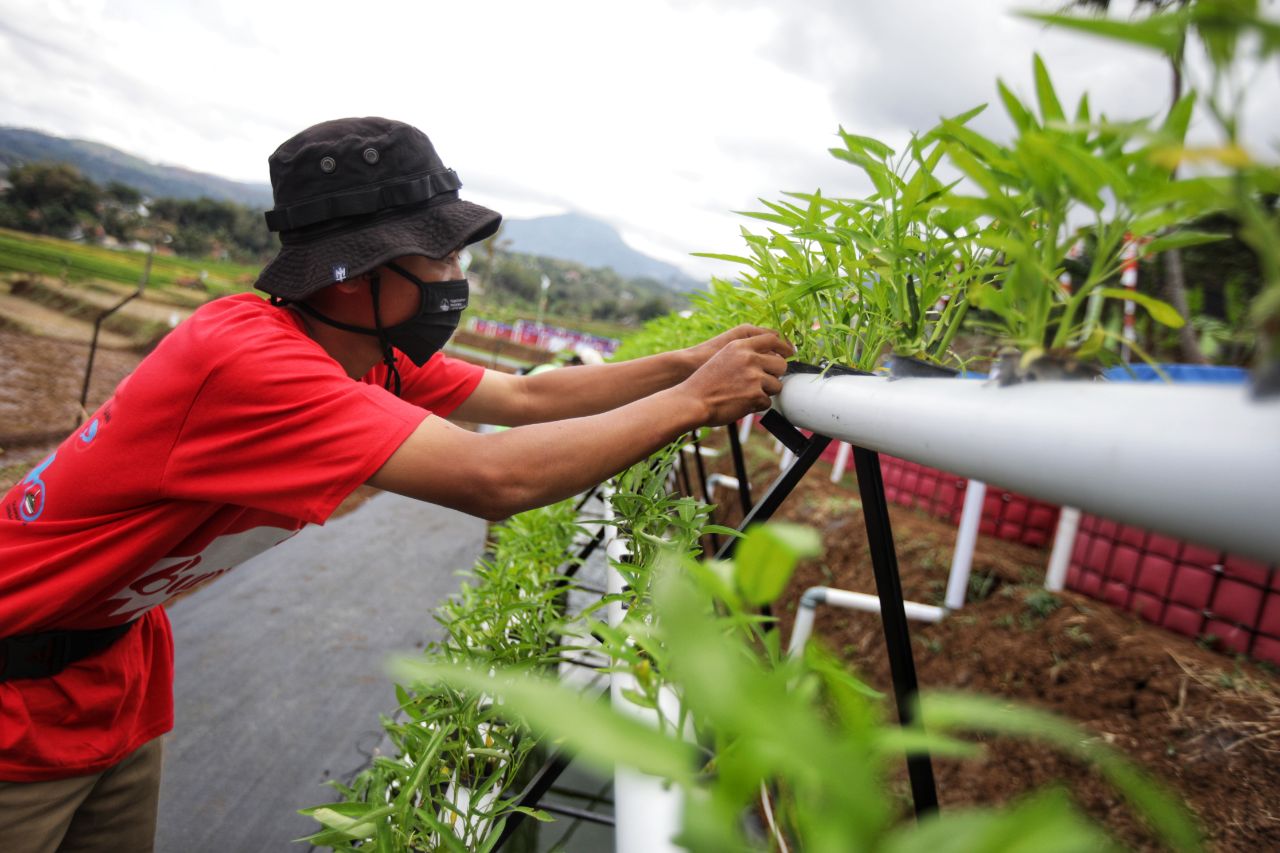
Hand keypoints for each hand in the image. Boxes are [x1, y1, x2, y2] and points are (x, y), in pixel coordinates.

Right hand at [677, 330, 793, 426]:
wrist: (693, 400)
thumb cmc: (705, 382)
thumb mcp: (723, 356)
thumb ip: (745, 353)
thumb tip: (770, 356)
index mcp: (740, 345)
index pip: (772, 339)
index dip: (784, 346)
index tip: (790, 352)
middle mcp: (749, 358)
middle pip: (781, 364)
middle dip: (775, 375)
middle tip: (763, 381)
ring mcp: (754, 377)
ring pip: (776, 385)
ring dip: (765, 392)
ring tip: (747, 394)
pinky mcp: (755, 395)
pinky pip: (767, 402)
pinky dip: (757, 405)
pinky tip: (742, 403)